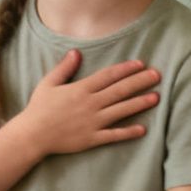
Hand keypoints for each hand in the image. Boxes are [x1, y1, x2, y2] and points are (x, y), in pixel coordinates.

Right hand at [11, 51, 158, 158]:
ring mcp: (93, 122)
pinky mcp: (93, 138)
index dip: (125, 69)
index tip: (140, 64)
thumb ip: (64, 68)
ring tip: (156, 97)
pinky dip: (129, 132)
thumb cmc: (39, 107)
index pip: (108, 76)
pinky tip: (143, 129)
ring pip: (122, 110)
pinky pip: (114, 135)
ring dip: (140, 103)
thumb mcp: (48, 83)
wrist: (33, 134)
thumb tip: (76, 52)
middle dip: (140, 82)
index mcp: (80, 89)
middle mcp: (90, 104)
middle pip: (120, 90)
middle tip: (157, 75)